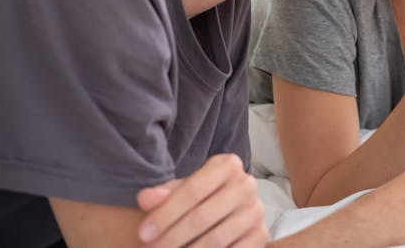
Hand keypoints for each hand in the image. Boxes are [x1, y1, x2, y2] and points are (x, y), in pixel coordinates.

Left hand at [136, 154, 267, 246]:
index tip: (143, 233)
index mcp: (228, 165)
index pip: (192, 190)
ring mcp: (256, 210)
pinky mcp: (262, 234)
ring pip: (216, 239)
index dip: (165, 214)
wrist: (227, 210)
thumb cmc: (198, 198)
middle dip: (171, 237)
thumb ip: (163, 195)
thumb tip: (145, 199)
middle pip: (202, 216)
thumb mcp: (181, 191)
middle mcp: (246, 184)